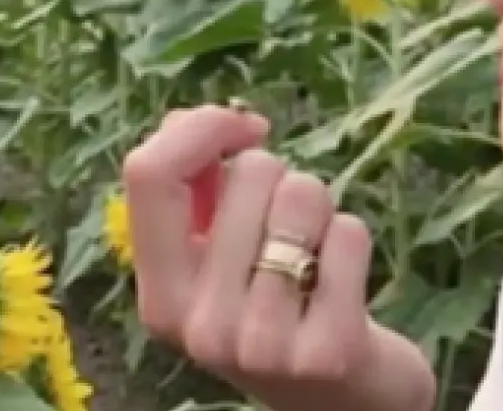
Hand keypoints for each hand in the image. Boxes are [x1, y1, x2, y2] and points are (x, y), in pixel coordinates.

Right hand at [120, 104, 417, 409]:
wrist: (345, 400)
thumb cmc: (282, 309)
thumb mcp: (221, 261)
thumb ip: (198, 194)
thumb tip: (185, 120)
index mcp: (160, 296)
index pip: (148, 173)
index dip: (202, 128)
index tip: (246, 129)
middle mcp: (199, 326)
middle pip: (247, 175)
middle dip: (283, 181)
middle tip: (291, 235)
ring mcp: (262, 345)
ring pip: (302, 196)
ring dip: (322, 210)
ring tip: (316, 258)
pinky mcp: (328, 351)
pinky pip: (349, 235)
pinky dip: (354, 241)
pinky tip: (343, 285)